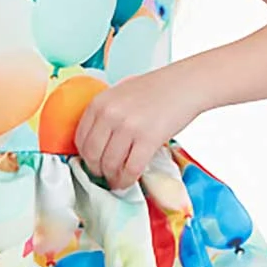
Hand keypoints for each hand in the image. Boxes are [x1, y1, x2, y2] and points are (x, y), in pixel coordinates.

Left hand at [74, 66, 201, 189]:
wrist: (185, 84)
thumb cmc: (156, 89)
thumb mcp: (120, 93)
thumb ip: (106, 113)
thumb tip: (96, 141)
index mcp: (99, 102)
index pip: (80, 139)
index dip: (85, 156)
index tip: (92, 163)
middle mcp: (109, 114)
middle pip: (92, 155)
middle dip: (97, 170)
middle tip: (104, 175)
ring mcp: (128, 127)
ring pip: (110, 165)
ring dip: (112, 177)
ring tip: (117, 180)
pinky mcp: (148, 139)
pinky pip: (131, 169)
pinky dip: (127, 180)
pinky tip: (128, 181)